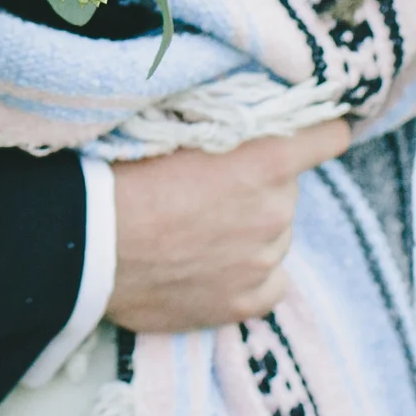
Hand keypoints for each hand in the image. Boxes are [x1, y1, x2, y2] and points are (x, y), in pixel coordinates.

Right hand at [104, 120, 352, 334]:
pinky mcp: (245, 302)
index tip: (312, 128)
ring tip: (198, 228)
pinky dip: (250, 273)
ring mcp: (262, 261)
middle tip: (211, 186)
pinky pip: (272, 282)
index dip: (320, 128)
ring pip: (275, 235)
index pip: (328, 135)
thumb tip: (249, 112)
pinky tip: (215, 265)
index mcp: (265, 160)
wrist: (86, 243)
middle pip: (287, 189)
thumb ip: (224, 122)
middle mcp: (275, 211)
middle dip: (260, 184)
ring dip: (251, 228)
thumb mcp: (175, 125)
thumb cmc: (120, 173)